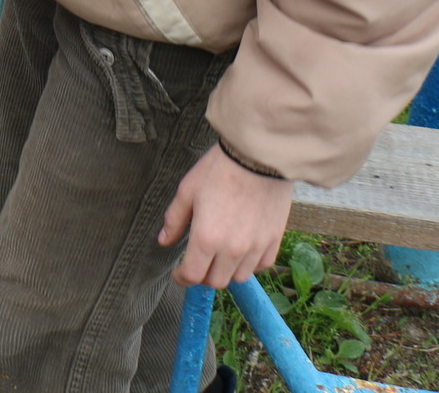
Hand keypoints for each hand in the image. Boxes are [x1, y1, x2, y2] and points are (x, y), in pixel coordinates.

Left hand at [159, 143, 294, 288]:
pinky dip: (249, 264)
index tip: (179, 273)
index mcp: (206, 238)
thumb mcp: (187, 191)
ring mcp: (256, 247)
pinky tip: (242, 250)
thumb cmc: (219, 170)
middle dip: (202, 275)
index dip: (181, 278)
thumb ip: (174, 221)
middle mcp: (232, 249)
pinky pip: (261, 265)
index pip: (192, 276)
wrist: (257, 157)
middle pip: (216, 281)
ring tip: (219, 255)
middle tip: (197, 262)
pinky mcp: (274, 240)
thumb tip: (164, 241)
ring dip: (226, 271)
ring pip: (239, 277)